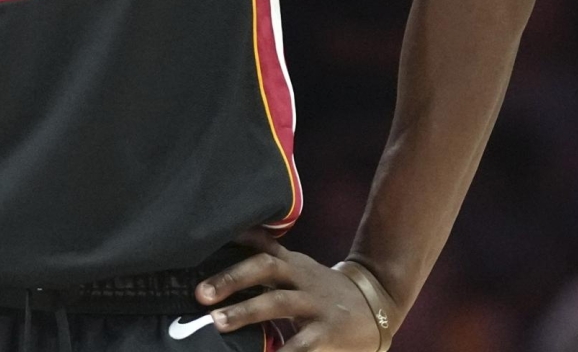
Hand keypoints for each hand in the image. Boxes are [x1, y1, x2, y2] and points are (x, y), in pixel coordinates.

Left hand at [193, 230, 388, 351]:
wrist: (376, 305)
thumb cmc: (324, 292)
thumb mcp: (299, 271)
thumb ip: (270, 265)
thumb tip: (223, 268)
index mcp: (292, 263)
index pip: (263, 243)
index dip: (237, 238)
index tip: (208, 239)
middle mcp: (301, 278)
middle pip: (265, 267)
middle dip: (232, 278)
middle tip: (201, 294)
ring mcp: (315, 303)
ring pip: (278, 302)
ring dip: (246, 310)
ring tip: (218, 322)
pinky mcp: (327, 331)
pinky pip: (302, 343)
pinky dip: (284, 351)